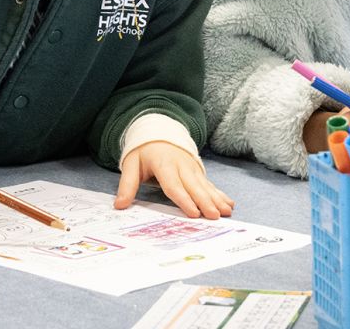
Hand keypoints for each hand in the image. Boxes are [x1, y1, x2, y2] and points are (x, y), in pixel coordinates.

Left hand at [114, 141, 233, 218]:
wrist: (159, 133)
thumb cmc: (143, 152)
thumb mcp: (131, 164)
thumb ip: (127, 185)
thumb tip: (119, 205)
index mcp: (163, 165)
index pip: (173, 184)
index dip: (183, 199)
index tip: (193, 213)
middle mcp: (181, 166)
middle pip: (193, 186)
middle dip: (205, 201)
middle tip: (214, 216)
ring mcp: (191, 168)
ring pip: (205, 185)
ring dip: (216, 199)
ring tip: (226, 212)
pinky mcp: (198, 172)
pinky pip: (210, 184)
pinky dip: (220, 194)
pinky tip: (229, 204)